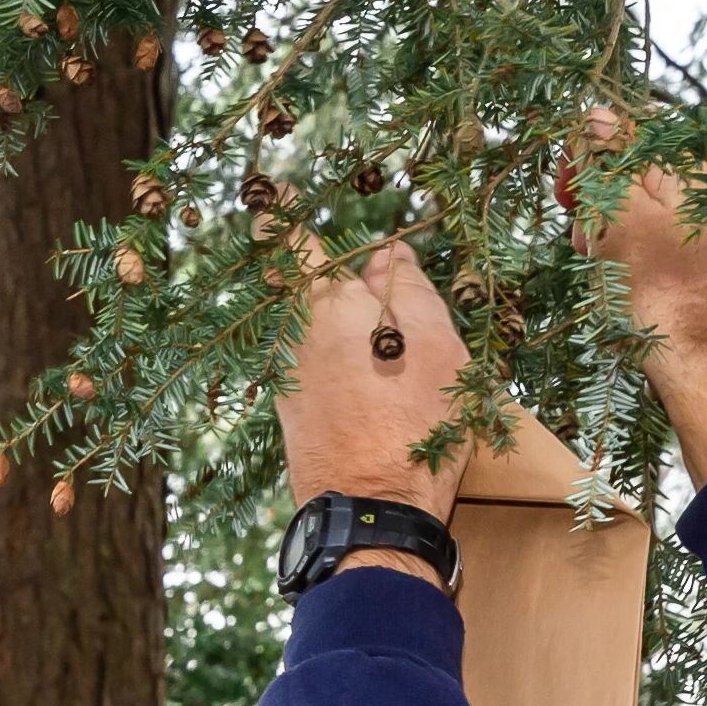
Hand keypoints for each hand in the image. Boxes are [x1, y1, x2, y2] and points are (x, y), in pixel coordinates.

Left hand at [277, 240, 471, 538]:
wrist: (372, 514)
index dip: (284, 214)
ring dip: (333, 327)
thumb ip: (411, 289)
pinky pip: (309, 368)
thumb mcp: (437, 345)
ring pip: (308, 332)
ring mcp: (286, 378)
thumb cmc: (415, 423)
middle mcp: (292, 334)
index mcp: (325, 303)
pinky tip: (366, 385)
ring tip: (377, 344)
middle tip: (356, 284)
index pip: (297, 242)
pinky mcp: (291, 416)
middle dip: (325, 278)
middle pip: (306, 289)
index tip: (269, 192)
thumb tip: (387, 254)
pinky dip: (331, 363)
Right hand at [573, 117, 706, 488]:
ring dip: (605, 228)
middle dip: (596, 196)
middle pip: (632, 167)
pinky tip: (615, 280)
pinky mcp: (698, 260)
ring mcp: (704, 226)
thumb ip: (609, 159)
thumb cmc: (664, 293)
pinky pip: (650, 238)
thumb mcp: (623, 216)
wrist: (706, 370)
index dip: (590, 148)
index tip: (566, 188)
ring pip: (636, 206)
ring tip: (597, 264)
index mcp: (697, 167)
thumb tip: (595, 115)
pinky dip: (625, 252)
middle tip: (582, 235)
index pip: (632, 126)